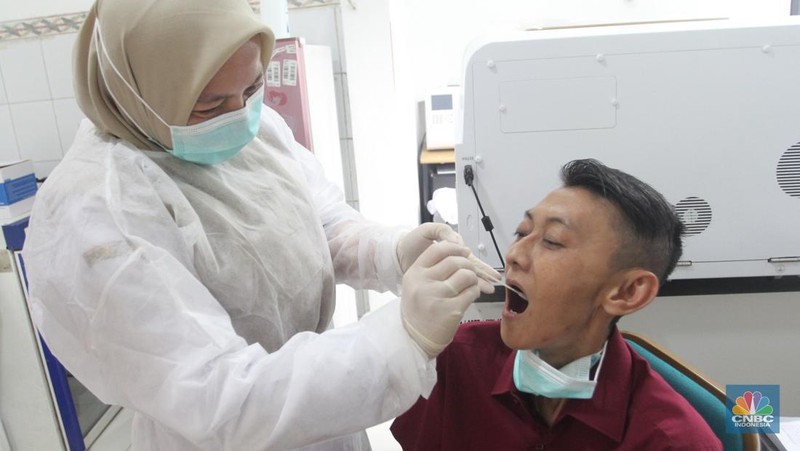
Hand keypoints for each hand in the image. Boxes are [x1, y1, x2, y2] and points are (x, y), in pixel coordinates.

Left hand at [397, 223, 500, 288]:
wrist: (396, 255)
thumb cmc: (410, 242)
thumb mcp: (425, 230)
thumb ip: (441, 230)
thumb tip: (457, 241)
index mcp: (450, 245)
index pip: (467, 255)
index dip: (476, 263)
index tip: (486, 270)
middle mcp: (451, 257)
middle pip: (470, 265)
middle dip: (483, 273)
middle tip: (495, 281)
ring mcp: (446, 268)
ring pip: (466, 274)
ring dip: (478, 280)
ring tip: (489, 288)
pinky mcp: (441, 277)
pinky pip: (456, 281)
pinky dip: (466, 286)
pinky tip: (475, 291)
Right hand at [400, 241, 484, 357]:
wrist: (413, 339)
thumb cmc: (418, 310)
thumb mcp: (415, 285)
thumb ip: (431, 269)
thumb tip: (458, 253)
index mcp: (414, 273)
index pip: (437, 250)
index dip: (454, 247)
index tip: (464, 251)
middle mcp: (424, 283)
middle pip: (454, 261)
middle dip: (467, 263)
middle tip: (469, 270)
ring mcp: (438, 296)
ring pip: (466, 275)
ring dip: (473, 278)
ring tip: (470, 284)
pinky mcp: (452, 310)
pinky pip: (472, 292)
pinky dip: (475, 291)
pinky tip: (470, 295)